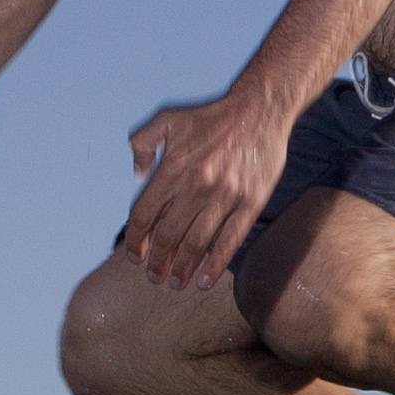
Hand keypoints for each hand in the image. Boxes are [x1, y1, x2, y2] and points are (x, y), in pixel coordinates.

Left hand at [120, 87, 295, 288]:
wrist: (259, 110)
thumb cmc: (211, 116)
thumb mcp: (167, 119)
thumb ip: (141, 143)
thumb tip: (136, 175)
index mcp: (173, 167)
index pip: (144, 214)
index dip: (135, 239)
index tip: (134, 255)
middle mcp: (196, 185)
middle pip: (168, 234)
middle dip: (157, 261)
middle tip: (153, 276)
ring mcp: (225, 196)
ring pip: (196, 243)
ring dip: (181, 269)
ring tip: (174, 283)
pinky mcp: (250, 203)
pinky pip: (229, 241)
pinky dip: (215, 265)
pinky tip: (203, 280)